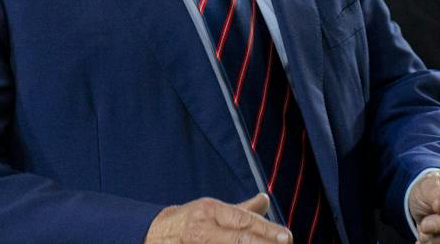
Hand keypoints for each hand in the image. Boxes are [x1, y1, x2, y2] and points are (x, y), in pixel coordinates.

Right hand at [145, 194, 291, 242]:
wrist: (152, 236)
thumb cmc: (188, 224)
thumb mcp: (212, 210)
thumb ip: (240, 210)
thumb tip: (265, 199)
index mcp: (209, 211)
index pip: (242, 221)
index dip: (266, 230)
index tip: (287, 236)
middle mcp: (201, 230)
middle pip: (238, 240)